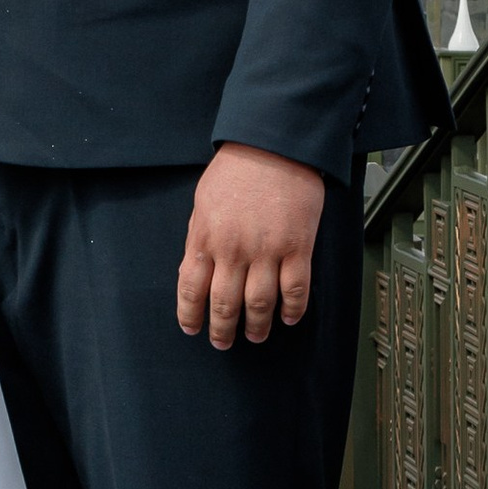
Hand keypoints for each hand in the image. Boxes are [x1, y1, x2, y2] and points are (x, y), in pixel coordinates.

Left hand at [178, 143, 326, 349]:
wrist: (274, 145)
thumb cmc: (236, 169)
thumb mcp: (203, 202)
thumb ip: (200, 237)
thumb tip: (195, 267)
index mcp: (205, 237)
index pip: (191, 289)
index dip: (190, 315)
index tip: (192, 329)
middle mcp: (233, 250)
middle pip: (224, 303)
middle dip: (222, 329)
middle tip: (223, 343)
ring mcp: (266, 250)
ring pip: (259, 304)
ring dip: (256, 326)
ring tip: (255, 336)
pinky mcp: (297, 247)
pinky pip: (295, 289)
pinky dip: (293, 309)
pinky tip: (290, 318)